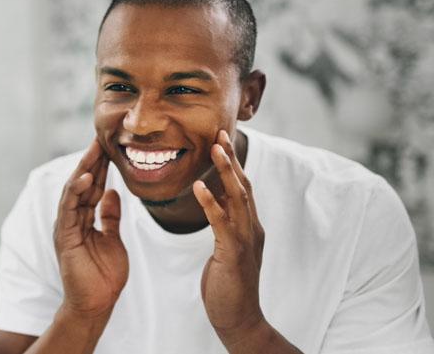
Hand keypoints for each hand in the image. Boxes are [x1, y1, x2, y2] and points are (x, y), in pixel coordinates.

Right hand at [53, 138, 127, 319]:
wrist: (97, 304)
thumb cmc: (104, 276)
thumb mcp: (113, 239)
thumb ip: (110, 216)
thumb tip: (113, 192)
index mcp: (82, 219)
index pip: (92, 186)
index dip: (100, 167)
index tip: (109, 146)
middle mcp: (71, 220)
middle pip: (81, 184)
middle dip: (91, 161)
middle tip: (100, 138)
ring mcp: (66, 227)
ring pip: (73, 191)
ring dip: (83, 170)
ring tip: (94, 150)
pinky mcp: (64, 237)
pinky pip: (69, 209)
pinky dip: (76, 192)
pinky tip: (86, 177)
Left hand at [193, 130, 265, 344]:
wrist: (238, 318)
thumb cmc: (228, 284)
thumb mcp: (227, 249)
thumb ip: (225, 225)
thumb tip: (216, 200)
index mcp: (249, 227)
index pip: (242, 188)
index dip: (232, 163)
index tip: (220, 140)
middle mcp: (252, 229)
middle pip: (243, 186)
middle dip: (231, 159)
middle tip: (219, 133)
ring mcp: (246, 241)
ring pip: (237, 199)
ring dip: (226, 172)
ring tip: (214, 149)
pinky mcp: (233, 255)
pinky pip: (221, 224)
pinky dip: (211, 203)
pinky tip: (199, 187)